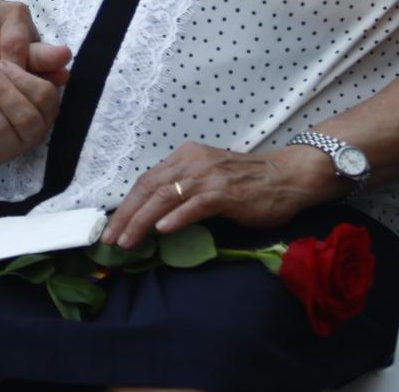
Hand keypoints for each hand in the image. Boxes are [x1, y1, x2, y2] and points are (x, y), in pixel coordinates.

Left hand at [0, 60, 61, 165]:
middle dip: (2, 91)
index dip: (22, 78)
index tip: (1, 63)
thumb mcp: (16, 62)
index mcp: (47, 110)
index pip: (45, 97)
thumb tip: (65, 53)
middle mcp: (33, 134)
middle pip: (26, 118)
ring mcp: (9, 149)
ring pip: (0, 128)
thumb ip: (39, 56)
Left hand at [103, 143, 335, 249]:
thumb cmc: (248, 182)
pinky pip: (195, 205)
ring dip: (142, 221)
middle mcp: (192, 162)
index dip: (126, 205)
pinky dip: (176, 218)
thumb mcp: (208, 177)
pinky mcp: (225, 192)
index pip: (146, 180)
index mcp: (185, 157)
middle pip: (148, 188)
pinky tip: (162, 231)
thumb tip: (152, 216)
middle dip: (126, 215)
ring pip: (165, 197)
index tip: (112, 227)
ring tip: (128, 242)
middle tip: (111, 240)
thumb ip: (183, 189)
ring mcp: (208, 176)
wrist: (287, 176)